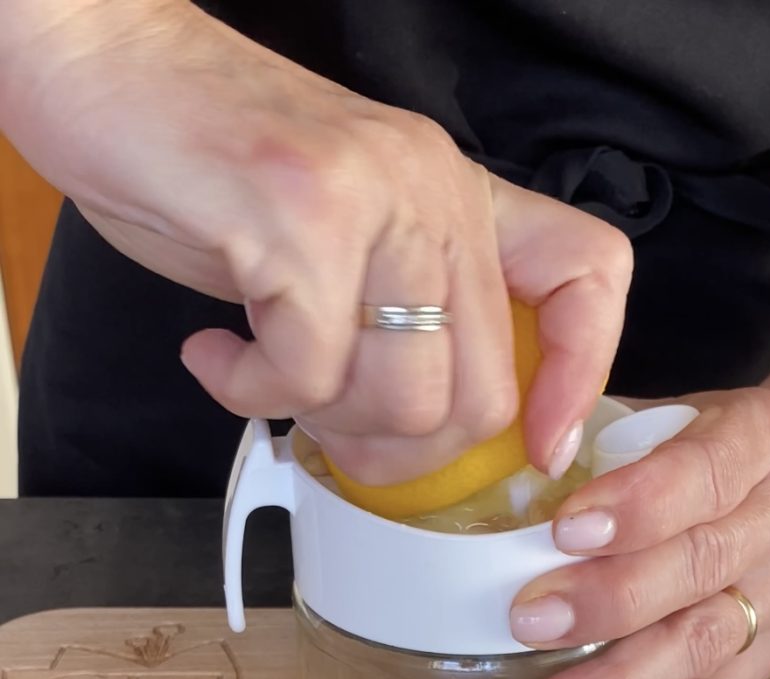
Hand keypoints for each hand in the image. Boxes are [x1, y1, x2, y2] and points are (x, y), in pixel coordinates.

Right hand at [2, 0, 629, 482]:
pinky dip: (252, 393)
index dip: (583, 375)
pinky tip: (219, 356)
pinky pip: (306, 374)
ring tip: (271, 381)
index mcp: (462, 199)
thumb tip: (430, 428)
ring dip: (329, 423)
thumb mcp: (349, 241)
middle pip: (483, 392)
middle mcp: (434, 193)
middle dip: (406, 451)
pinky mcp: (298, 214)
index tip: (540, 448)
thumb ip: (407, 317)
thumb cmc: (223, 167)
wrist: (110, 67)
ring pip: (404, 397)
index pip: (588, 276)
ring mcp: (374, 199)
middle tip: (336, 430)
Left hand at [510, 388, 769, 678]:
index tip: (563, 531)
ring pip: (706, 646)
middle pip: (701, 568)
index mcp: (763, 438)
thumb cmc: (712, 441)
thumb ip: (607, 437)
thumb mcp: (676, 410)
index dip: (637, 507)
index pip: (702, 473)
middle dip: (611, 603)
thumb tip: (513, 475)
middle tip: (528, 622)